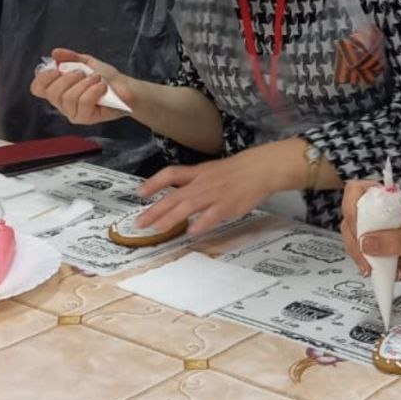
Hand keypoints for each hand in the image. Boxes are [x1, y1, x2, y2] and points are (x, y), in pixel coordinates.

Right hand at [30, 47, 132, 124]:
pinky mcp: (85, 119)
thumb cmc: (105, 77)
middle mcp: (62, 103)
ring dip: (84, 84)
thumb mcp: (87, 62)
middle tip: (82, 72)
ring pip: (68, 98)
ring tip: (97, 78)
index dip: (42, 78)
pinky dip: (93, 91)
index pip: (38, 88)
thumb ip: (71, 57)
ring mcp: (73, 113)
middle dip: (68, 78)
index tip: (56, 69)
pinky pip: (83, 103)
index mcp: (57, 89)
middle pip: (52, 93)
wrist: (125, 88)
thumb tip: (55, 53)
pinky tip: (101, 87)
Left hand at [137, 145, 285, 236]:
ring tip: (157, 229)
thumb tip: (180, 195)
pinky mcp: (228, 205)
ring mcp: (215, 194)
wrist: (261, 168)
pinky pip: (212, 215)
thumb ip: (196, 181)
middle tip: (139, 223)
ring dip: (171, 218)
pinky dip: (202, 222)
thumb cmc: (238, 171)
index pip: (171, 174)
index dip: (154, 183)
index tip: (140, 193)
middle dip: (155, 210)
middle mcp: (202, 183)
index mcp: (198, 173)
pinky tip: (192, 232)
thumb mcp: (212, 170)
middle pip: (174, 196)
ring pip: (188, 206)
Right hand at [340, 180, 400, 282]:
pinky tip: (371, 271)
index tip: (357, 225)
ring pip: (351, 237)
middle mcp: (378, 213)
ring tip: (370, 269)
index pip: (358, 190)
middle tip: (366, 257)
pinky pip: (358, 253)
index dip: (351, 204)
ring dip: (356, 253)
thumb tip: (364, 242)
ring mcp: (374, 231)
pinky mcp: (374, 249)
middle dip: (353, 238)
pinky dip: (361, 262)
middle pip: (349, 217)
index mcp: (389, 200)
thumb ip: (392, 241)